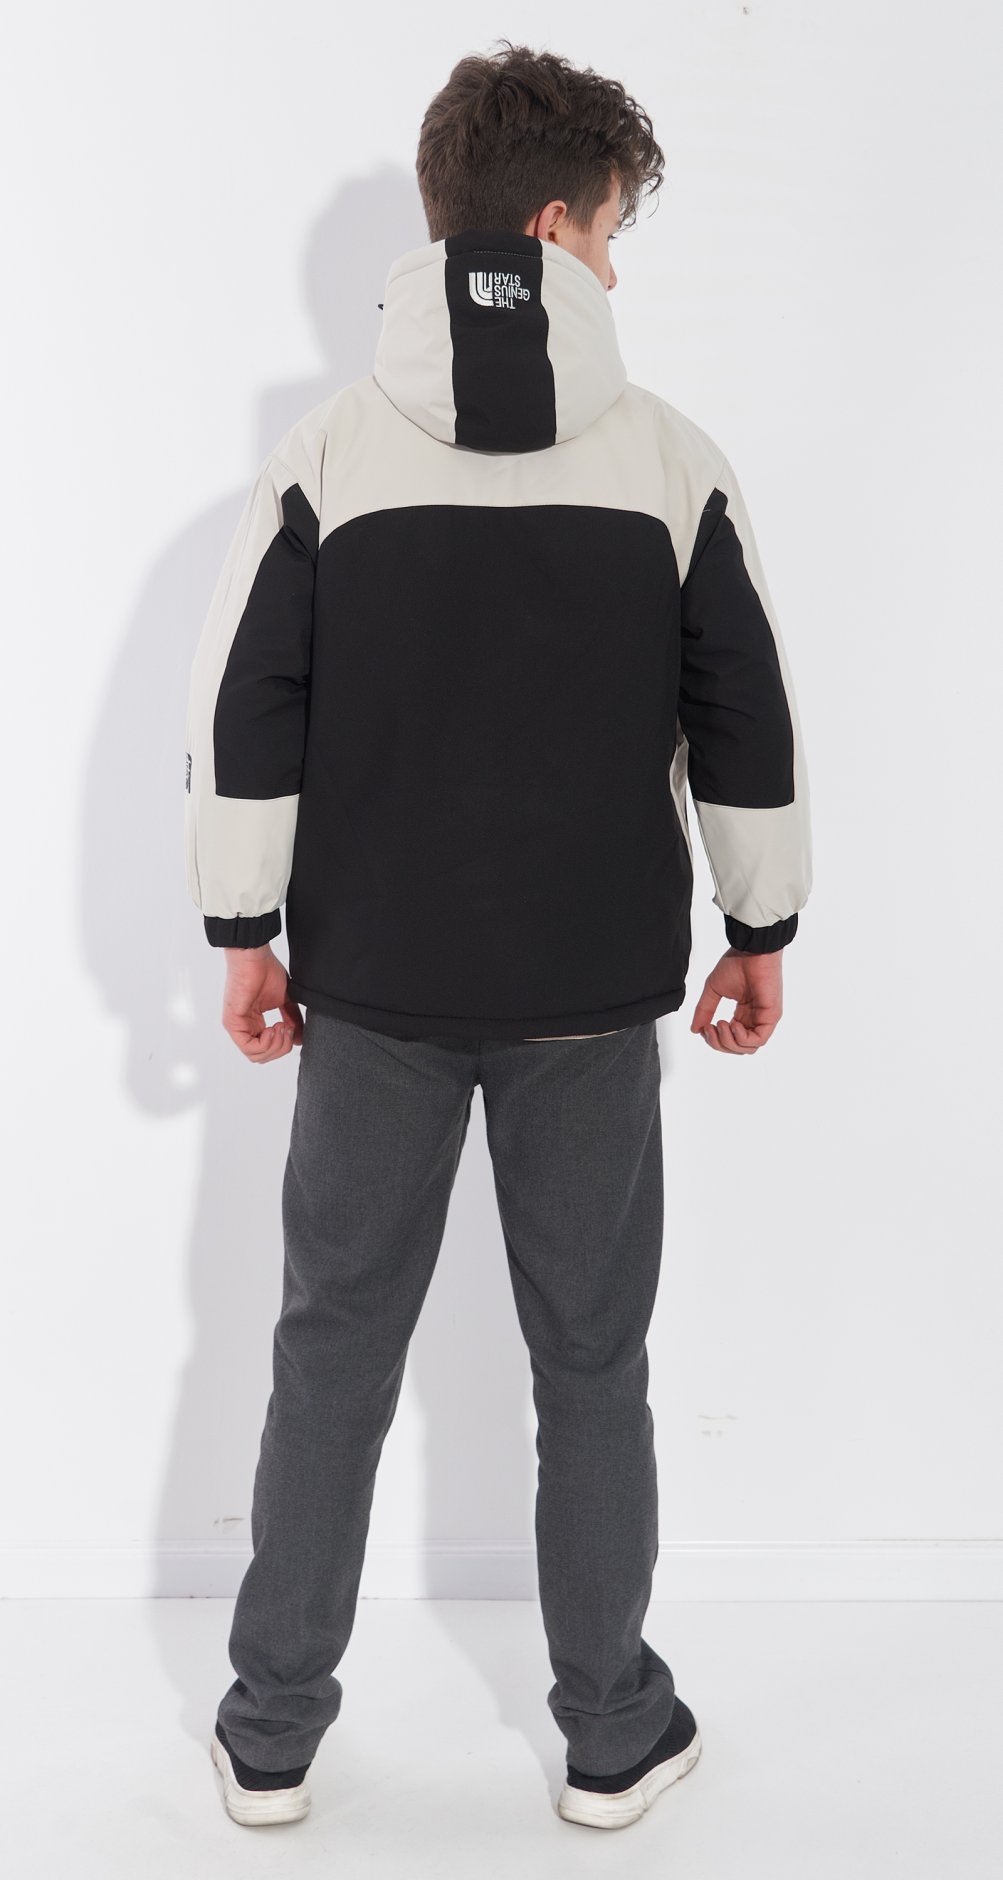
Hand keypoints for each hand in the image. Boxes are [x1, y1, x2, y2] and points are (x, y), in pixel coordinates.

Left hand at [221, 945, 303, 1061]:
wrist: (254, 957)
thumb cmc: (266, 971)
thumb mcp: (285, 1001)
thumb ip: (292, 1020)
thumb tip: (299, 1040)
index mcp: (253, 1024)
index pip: (267, 1050)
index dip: (283, 1045)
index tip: (291, 1027)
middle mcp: (243, 1028)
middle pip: (262, 1057)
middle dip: (281, 1048)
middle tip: (288, 1028)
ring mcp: (236, 1027)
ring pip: (256, 1056)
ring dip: (275, 1045)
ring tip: (282, 1026)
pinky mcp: (232, 1024)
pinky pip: (249, 1048)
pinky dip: (266, 1043)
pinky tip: (274, 1028)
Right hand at [689, 947, 783, 1053]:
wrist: (751, 950)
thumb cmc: (736, 964)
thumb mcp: (713, 990)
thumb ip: (704, 1010)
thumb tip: (695, 1030)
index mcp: (743, 1013)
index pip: (730, 1039)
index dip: (715, 1039)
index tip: (704, 1027)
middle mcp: (754, 1019)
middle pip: (738, 1048)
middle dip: (720, 1044)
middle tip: (710, 1028)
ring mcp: (764, 1019)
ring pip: (748, 1048)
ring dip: (729, 1042)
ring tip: (720, 1024)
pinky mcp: (771, 1017)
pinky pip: (758, 1040)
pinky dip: (742, 1038)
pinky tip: (732, 1025)